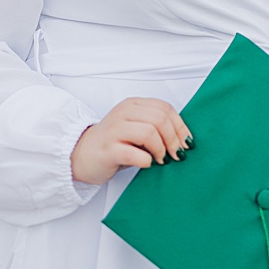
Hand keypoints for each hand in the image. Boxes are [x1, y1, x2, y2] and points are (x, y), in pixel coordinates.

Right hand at [71, 97, 191, 185]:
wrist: (82, 156)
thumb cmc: (114, 144)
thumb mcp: (135, 128)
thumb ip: (156, 127)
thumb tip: (185, 140)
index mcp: (132, 105)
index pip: (164, 108)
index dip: (181, 126)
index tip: (186, 142)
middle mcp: (122, 114)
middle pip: (160, 119)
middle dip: (173, 139)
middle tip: (176, 154)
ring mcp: (114, 131)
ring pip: (149, 132)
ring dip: (161, 149)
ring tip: (160, 159)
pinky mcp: (108, 150)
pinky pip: (136, 154)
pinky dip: (147, 161)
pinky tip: (146, 164)